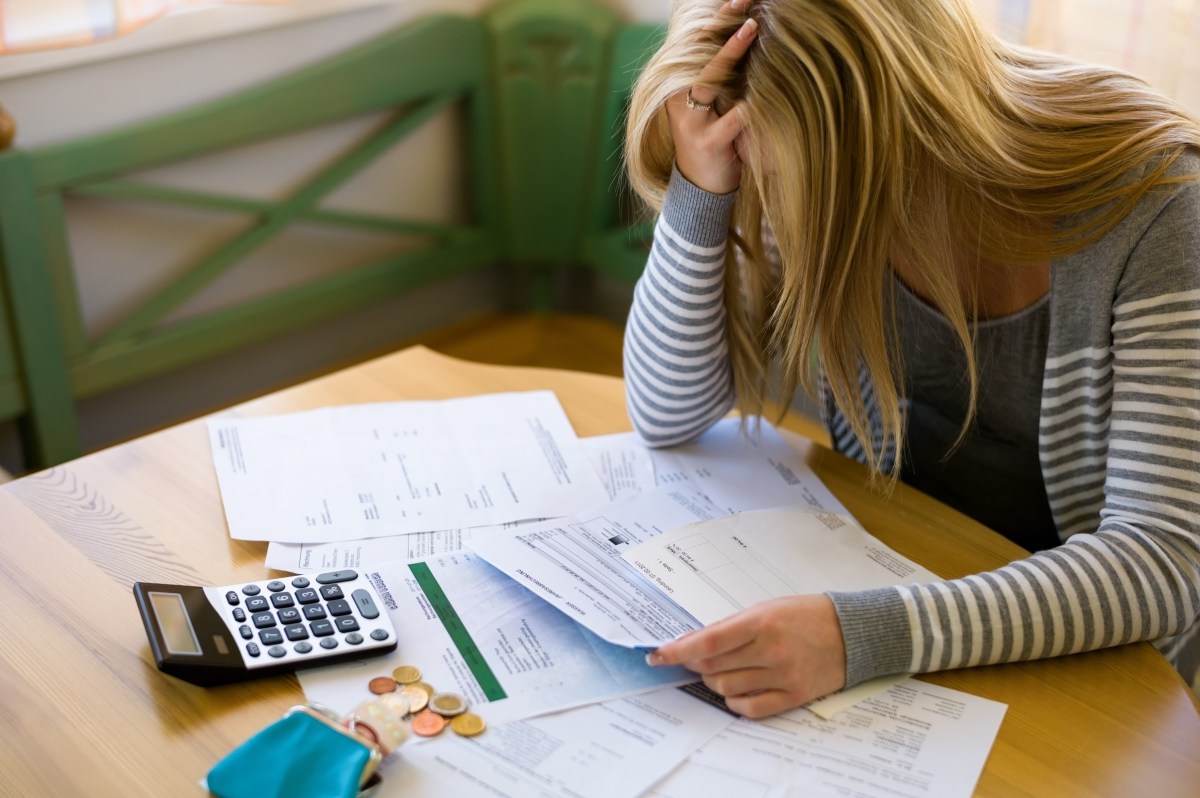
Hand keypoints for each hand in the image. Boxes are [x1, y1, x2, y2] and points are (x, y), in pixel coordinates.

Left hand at [647, 595, 847, 717]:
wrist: (853, 632)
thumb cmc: (806, 615)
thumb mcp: (767, 608)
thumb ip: (731, 626)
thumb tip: (693, 642)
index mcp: (762, 622)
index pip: (708, 641)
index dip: (677, 650)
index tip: (658, 655)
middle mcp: (771, 650)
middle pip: (712, 667)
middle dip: (693, 664)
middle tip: (690, 659)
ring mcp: (783, 675)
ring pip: (726, 688)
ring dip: (712, 681)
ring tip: (718, 671)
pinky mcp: (794, 696)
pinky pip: (750, 708)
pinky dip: (734, 701)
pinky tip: (735, 690)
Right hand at [665, 2, 757, 194]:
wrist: (702, 189)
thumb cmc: (717, 140)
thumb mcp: (716, 104)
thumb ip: (724, 77)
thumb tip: (749, 36)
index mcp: (680, 85)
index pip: (697, 43)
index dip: (717, 18)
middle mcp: (680, 98)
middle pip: (698, 51)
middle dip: (721, 23)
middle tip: (745, 2)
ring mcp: (690, 121)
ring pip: (708, 79)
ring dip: (729, 53)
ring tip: (752, 29)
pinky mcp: (707, 143)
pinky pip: (730, 120)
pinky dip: (747, 108)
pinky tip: (760, 95)